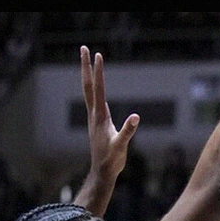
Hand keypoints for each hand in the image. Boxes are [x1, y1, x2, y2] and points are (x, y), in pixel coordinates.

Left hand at [81, 46, 139, 180]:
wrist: (102, 172)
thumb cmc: (111, 160)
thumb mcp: (121, 146)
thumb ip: (128, 131)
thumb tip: (136, 117)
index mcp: (100, 116)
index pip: (98, 89)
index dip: (99, 72)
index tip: (98, 55)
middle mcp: (94, 114)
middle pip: (88, 85)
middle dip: (86, 67)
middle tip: (84, 48)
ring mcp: (95, 118)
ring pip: (89, 92)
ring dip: (88, 76)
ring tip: (88, 63)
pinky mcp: (98, 123)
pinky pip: (94, 100)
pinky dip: (94, 89)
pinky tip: (96, 89)